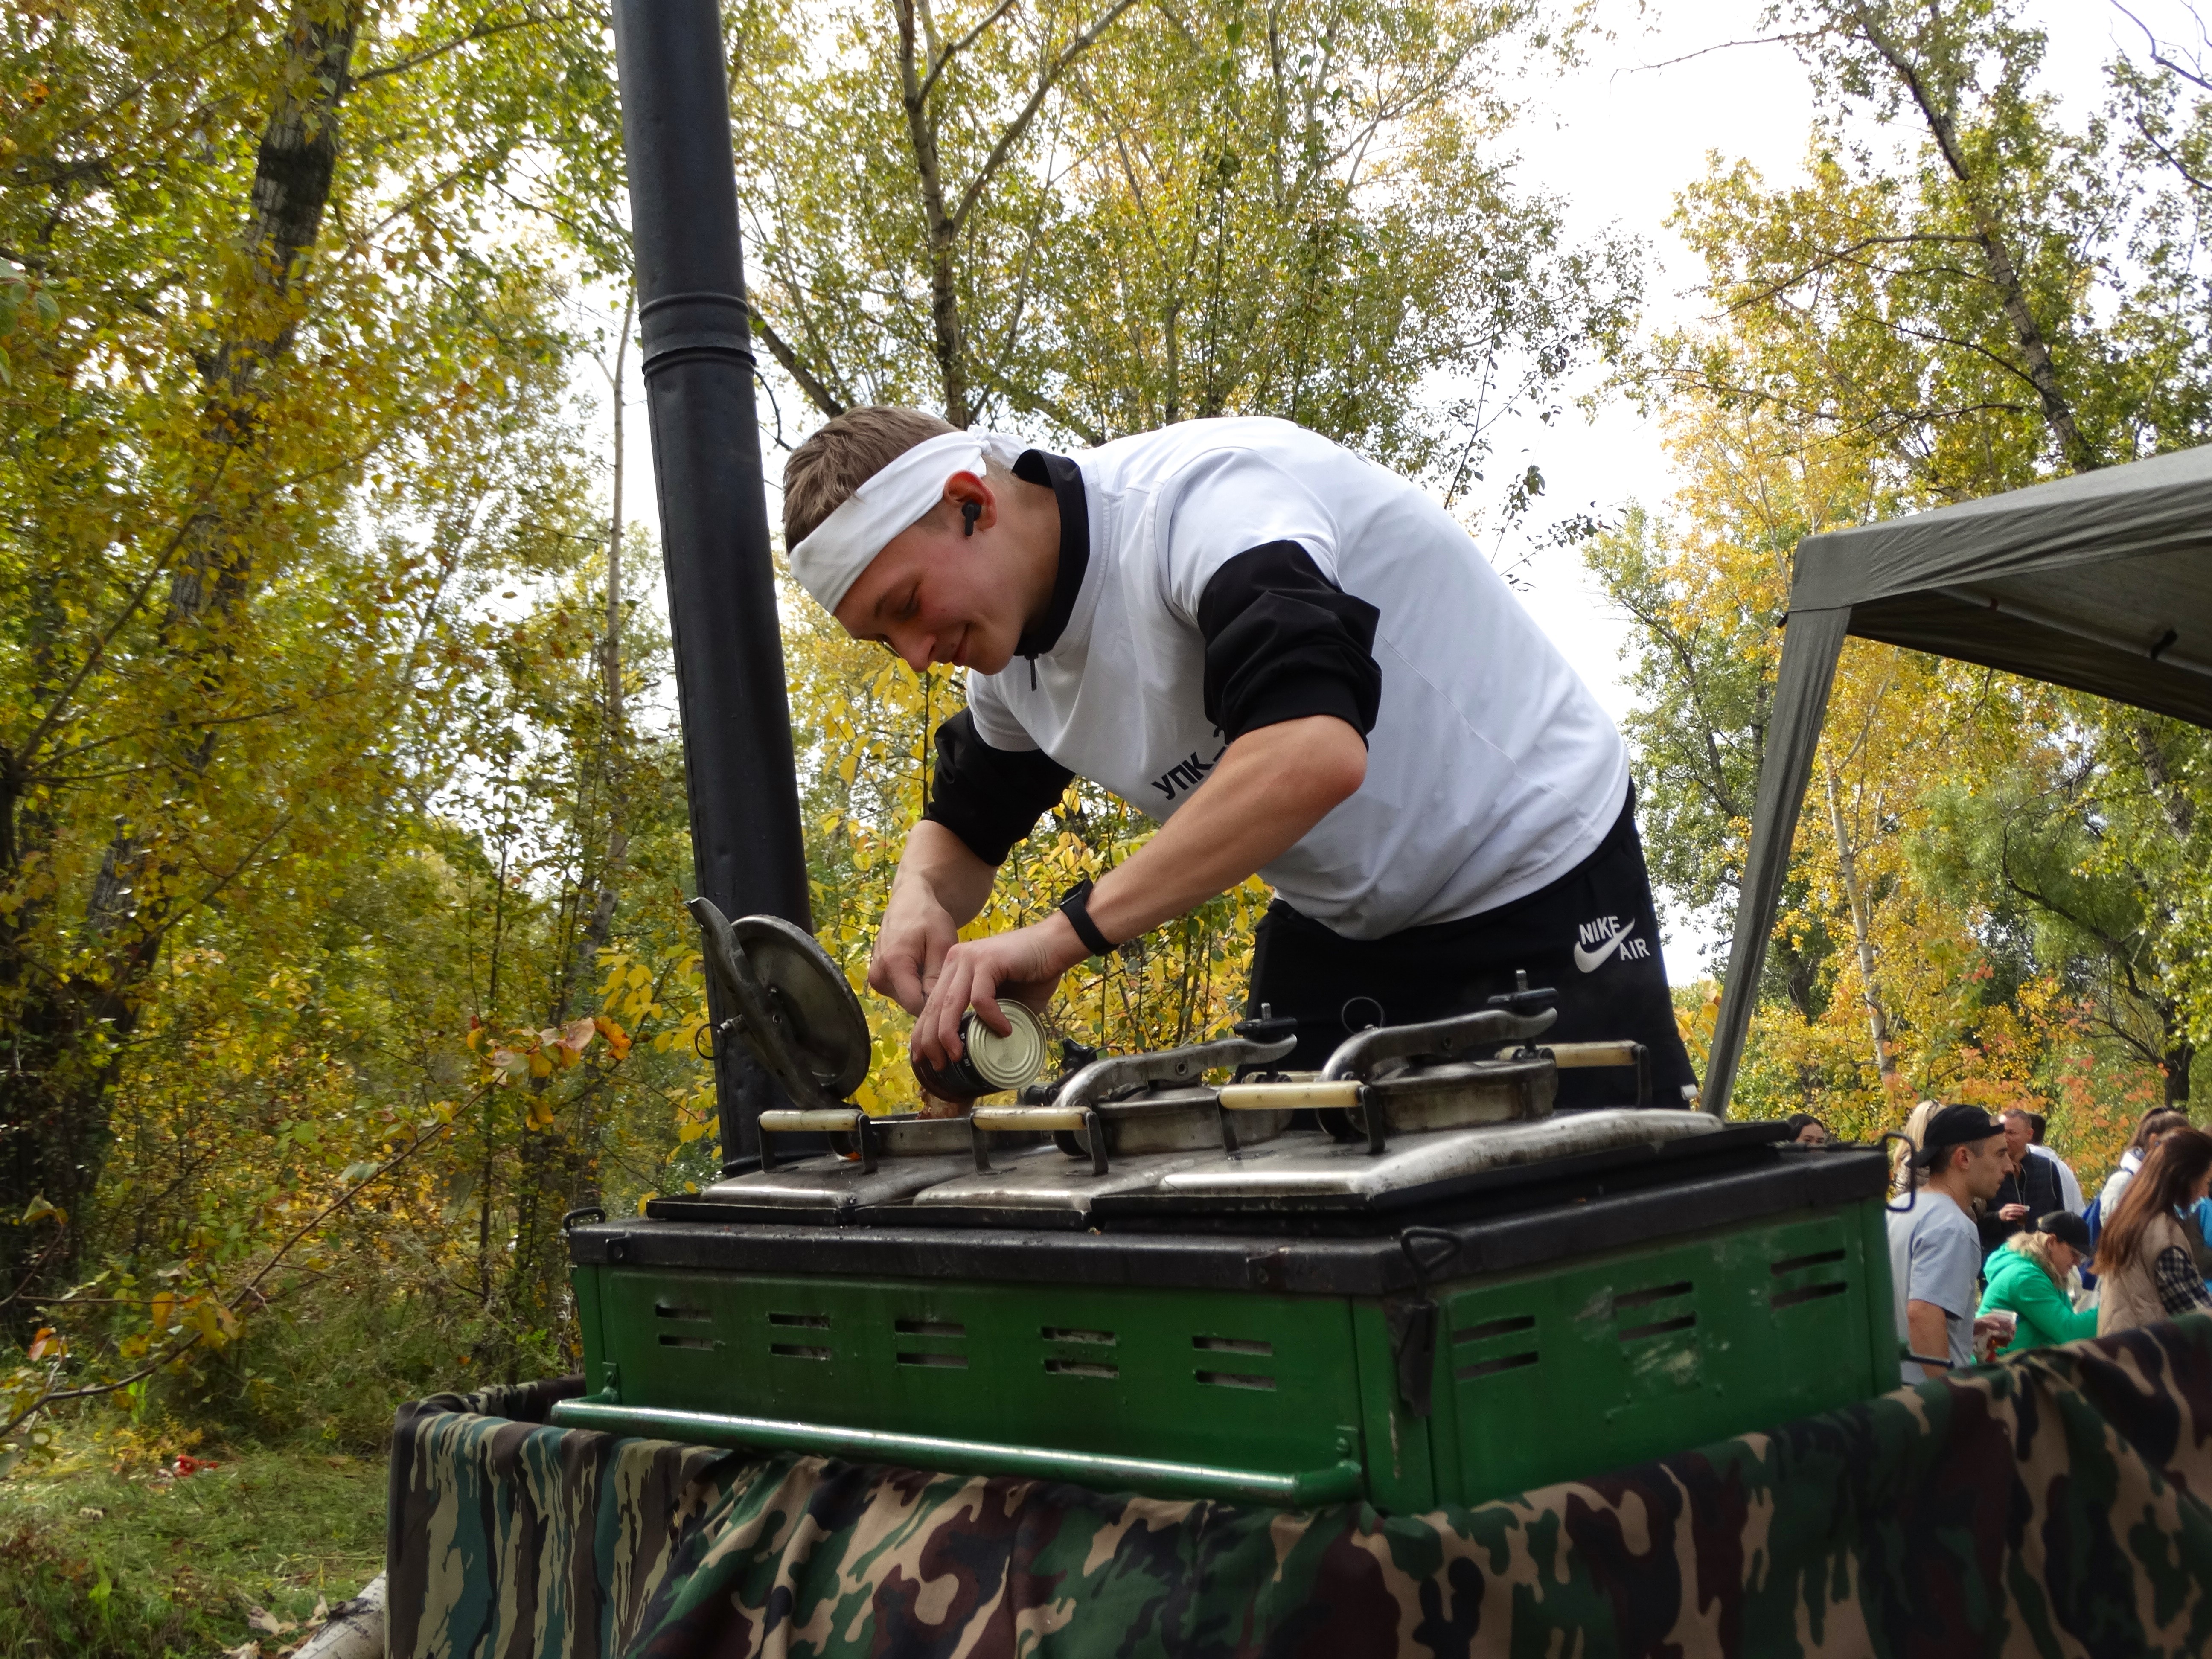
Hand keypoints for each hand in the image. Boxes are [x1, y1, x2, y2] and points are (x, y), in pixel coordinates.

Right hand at [868, 884, 961, 1014]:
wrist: (909, 903)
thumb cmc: (928, 918)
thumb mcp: (941, 943)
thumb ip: (937, 975)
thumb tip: (938, 1005)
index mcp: (892, 965)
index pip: (916, 1005)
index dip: (938, 1005)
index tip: (957, 999)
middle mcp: (878, 976)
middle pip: (911, 1005)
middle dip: (932, 999)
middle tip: (950, 982)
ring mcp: (876, 979)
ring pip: (907, 1001)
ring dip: (924, 993)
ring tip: (937, 973)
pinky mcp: (879, 979)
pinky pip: (902, 993)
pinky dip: (916, 987)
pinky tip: (926, 972)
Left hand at [910, 914, 1084, 1069]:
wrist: (1057, 945)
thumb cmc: (1033, 975)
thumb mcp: (1003, 1003)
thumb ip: (986, 1020)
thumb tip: (977, 1053)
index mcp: (955, 969)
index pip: (930, 1005)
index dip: (922, 1034)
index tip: (923, 1058)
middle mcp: (956, 960)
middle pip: (934, 1007)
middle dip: (930, 1041)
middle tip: (938, 1065)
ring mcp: (970, 958)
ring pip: (950, 1004)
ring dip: (949, 1035)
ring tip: (958, 1056)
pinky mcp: (988, 960)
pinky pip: (980, 998)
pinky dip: (991, 1019)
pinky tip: (1005, 1030)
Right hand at [1999, 1203, 2028, 1221]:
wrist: (1999, 1215)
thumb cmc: (2006, 1211)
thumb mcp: (2009, 1208)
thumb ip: (2014, 1207)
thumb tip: (2022, 1208)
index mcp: (2007, 1206)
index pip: (2014, 1205)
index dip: (2019, 1206)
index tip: (2024, 1207)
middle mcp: (2006, 1209)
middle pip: (2013, 1208)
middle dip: (2019, 1209)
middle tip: (2024, 1211)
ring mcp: (2005, 1213)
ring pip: (2012, 1212)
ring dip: (2017, 1213)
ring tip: (2022, 1214)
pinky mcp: (2005, 1218)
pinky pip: (2010, 1218)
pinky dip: (2013, 1218)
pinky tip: (2017, 1218)